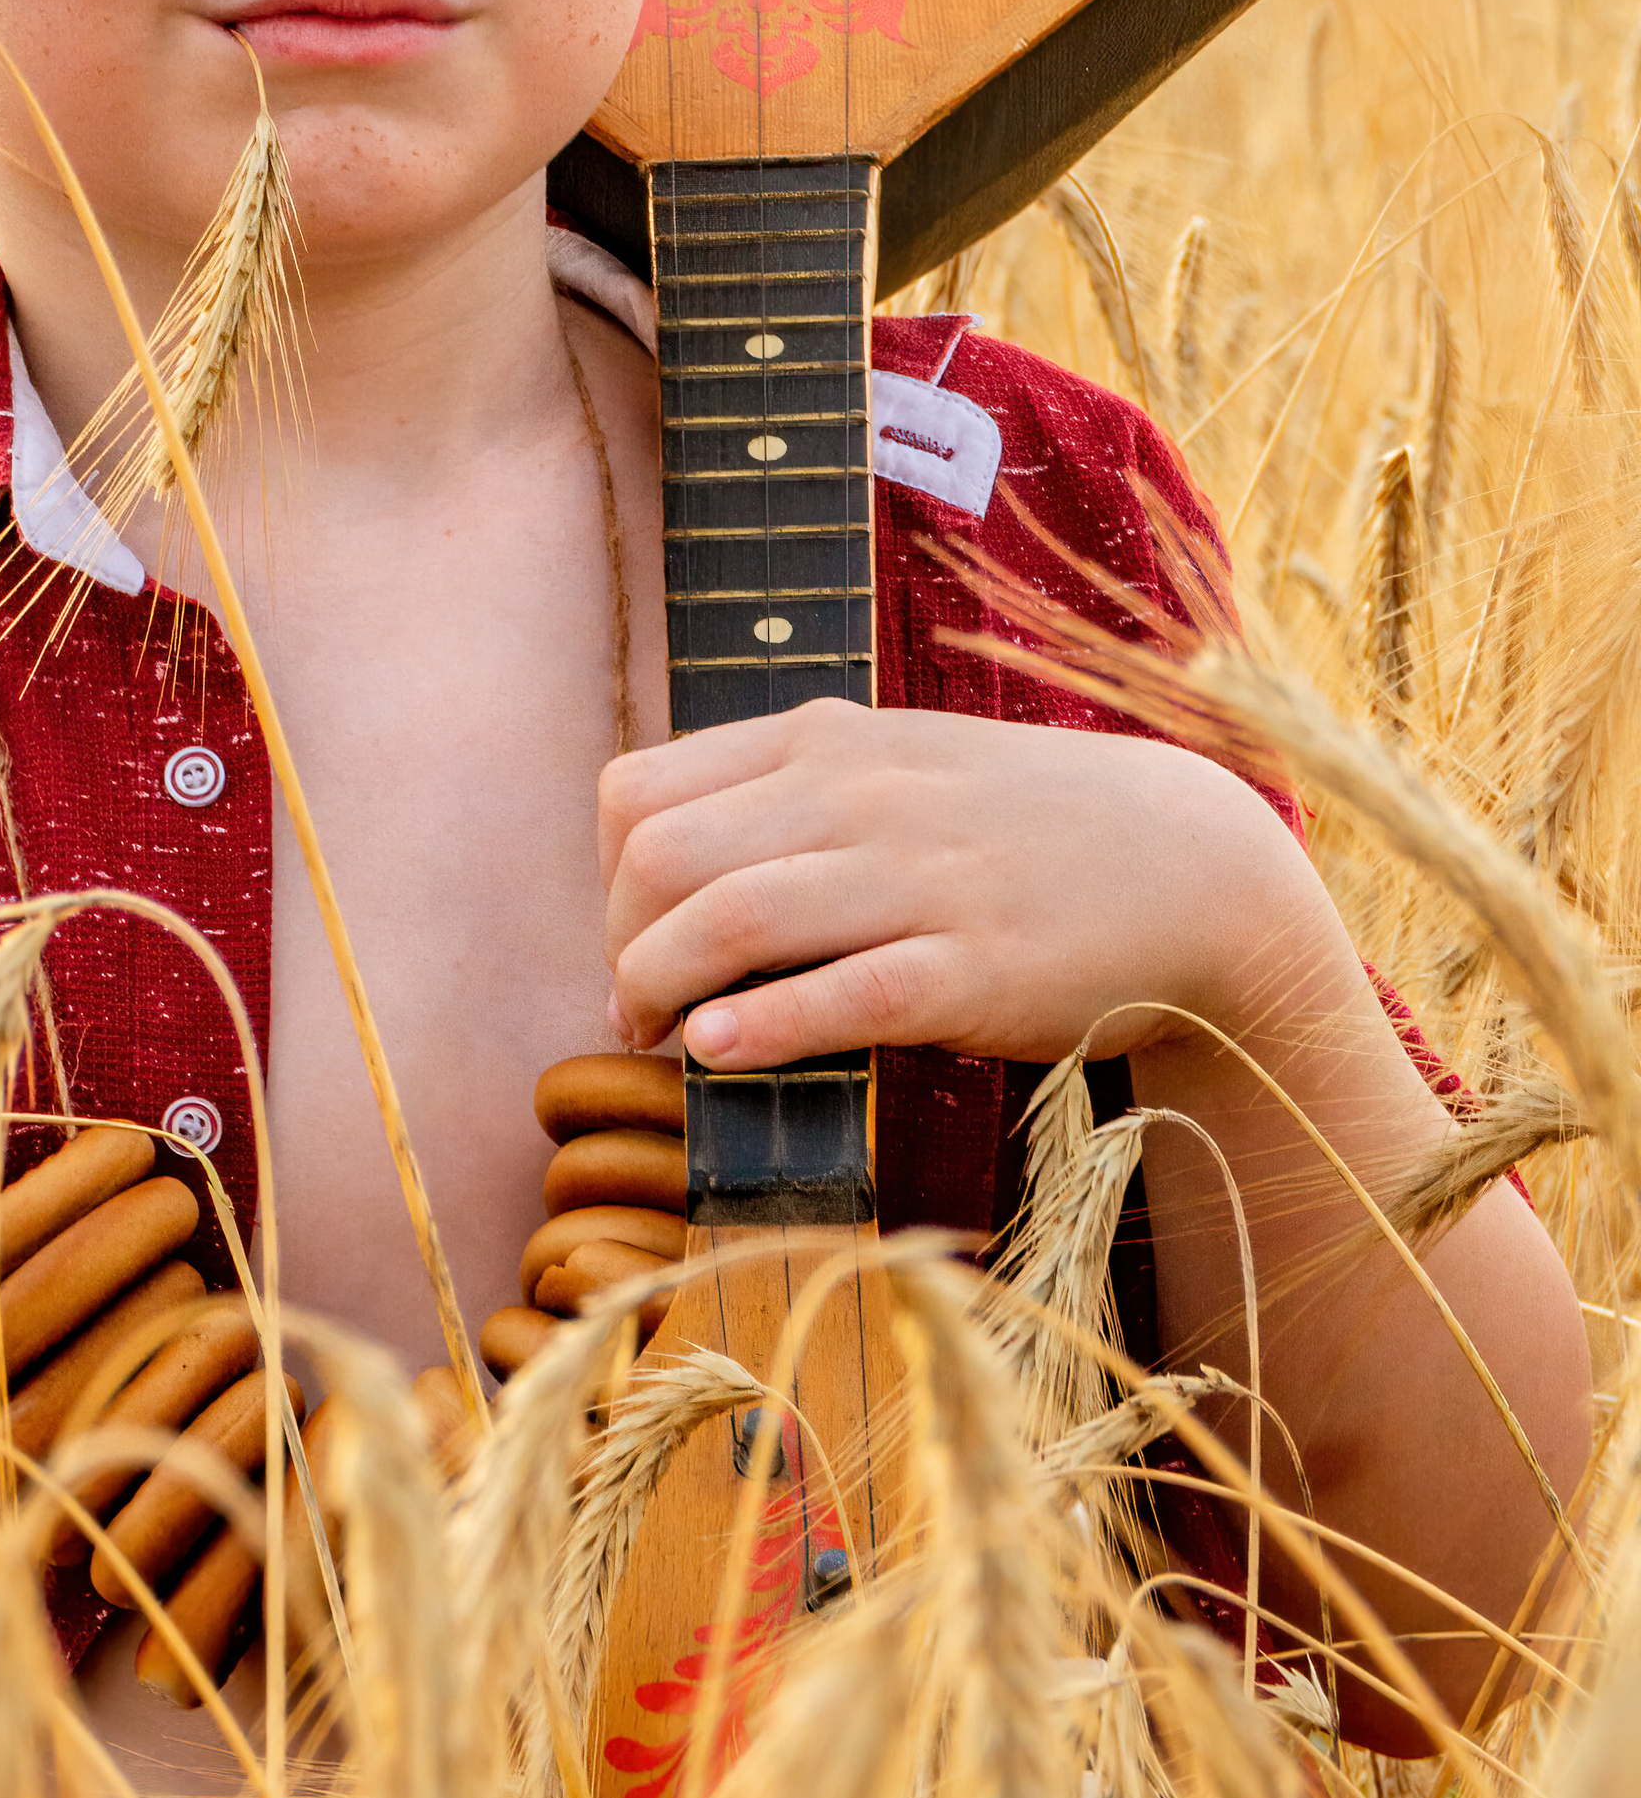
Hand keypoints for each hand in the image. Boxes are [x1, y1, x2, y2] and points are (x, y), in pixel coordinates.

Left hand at [598, 701, 1321, 1074]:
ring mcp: (917, 879)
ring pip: (729, 921)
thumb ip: (786, 800)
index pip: (637, 794)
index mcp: (824, 743)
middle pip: (659, 861)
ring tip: (667, 1038)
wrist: (1193, 869)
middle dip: (619, 948)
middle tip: (639, 1008)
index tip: (633, 938)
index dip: (604, 882)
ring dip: (662, 992)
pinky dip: (759, 1030)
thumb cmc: (1020, 832)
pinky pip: (836, 995)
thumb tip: (660, 872)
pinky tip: (721, 1054)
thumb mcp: (894, 770)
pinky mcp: (972, 969)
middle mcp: (859, 796)